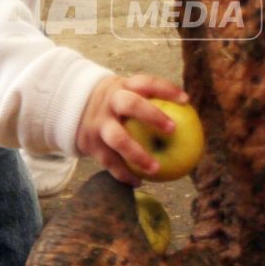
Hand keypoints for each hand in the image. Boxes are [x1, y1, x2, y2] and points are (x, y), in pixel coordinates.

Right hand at [74, 73, 189, 183]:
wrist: (74, 109)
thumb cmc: (116, 104)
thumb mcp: (127, 94)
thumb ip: (150, 102)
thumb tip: (190, 118)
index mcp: (122, 87)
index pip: (146, 83)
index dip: (166, 89)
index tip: (186, 101)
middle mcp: (110, 103)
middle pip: (130, 105)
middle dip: (151, 115)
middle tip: (172, 129)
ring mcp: (99, 123)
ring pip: (117, 138)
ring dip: (137, 154)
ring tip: (155, 169)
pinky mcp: (90, 143)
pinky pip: (108, 161)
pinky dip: (123, 174)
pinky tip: (139, 182)